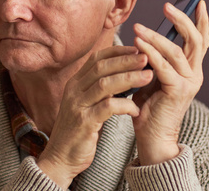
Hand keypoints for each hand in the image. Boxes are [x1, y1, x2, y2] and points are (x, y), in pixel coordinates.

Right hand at [37, 46, 153, 187]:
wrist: (60, 158)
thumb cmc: (78, 131)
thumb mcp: (86, 104)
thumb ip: (100, 89)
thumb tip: (124, 74)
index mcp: (75, 83)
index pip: (96, 58)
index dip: (118, 51)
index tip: (137, 49)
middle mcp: (74, 90)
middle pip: (102, 67)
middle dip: (126, 60)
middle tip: (147, 58)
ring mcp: (77, 105)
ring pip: (105, 84)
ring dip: (129, 78)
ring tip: (148, 76)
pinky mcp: (83, 123)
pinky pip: (107, 108)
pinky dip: (124, 106)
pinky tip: (136, 109)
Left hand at [131, 0, 208, 164]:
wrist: (152, 137)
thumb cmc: (149, 107)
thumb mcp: (152, 76)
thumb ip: (154, 59)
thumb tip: (144, 36)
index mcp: (191, 69)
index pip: (199, 40)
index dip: (200, 21)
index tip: (197, 2)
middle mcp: (194, 74)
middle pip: (195, 40)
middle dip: (183, 20)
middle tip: (168, 6)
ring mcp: (189, 83)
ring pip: (176, 51)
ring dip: (156, 36)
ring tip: (138, 26)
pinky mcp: (178, 91)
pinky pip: (163, 66)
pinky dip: (150, 52)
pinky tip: (138, 43)